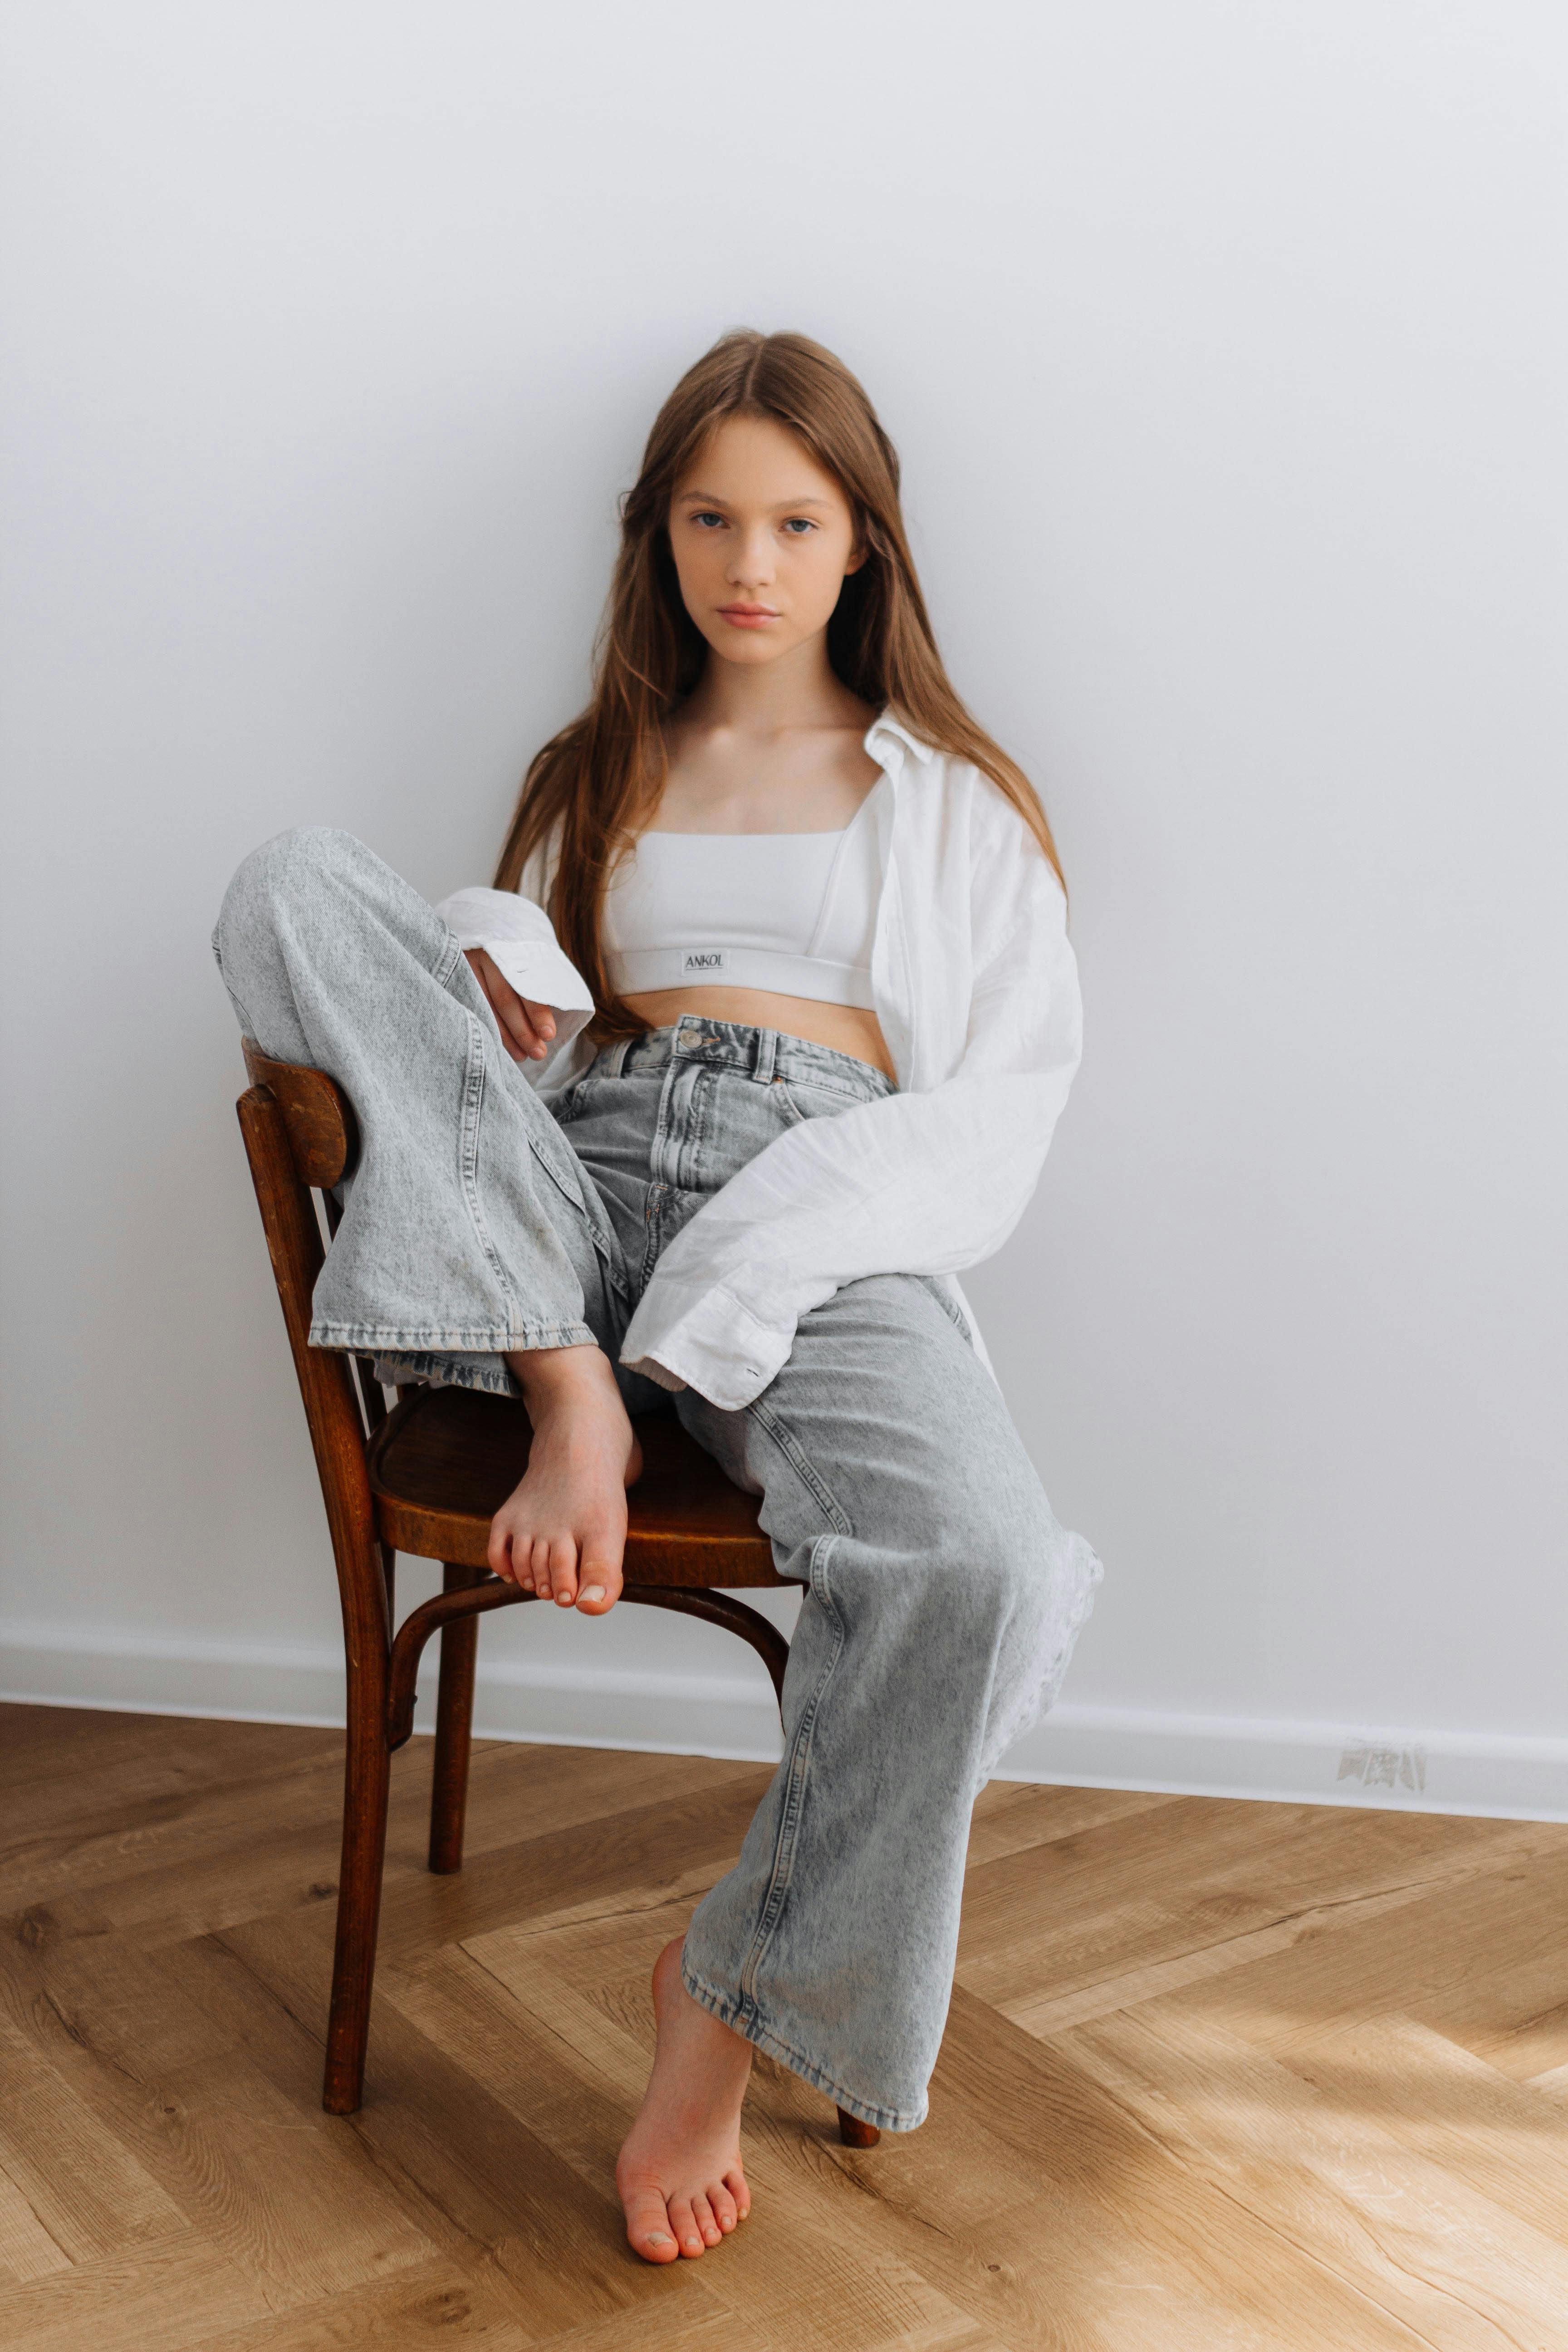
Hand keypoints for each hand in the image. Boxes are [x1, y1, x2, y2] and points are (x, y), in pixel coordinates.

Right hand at [464, 948, 557, 1062]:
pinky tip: (496, 1044)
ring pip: (486, 1006)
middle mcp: (488, 954)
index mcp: (513, 947)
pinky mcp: (456, 973)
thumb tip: (550, 1022)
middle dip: (522, 1030)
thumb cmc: (516, 947)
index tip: (548, 1034)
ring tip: (522, 1056)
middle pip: (505, 999)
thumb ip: (538, 979)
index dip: (537, 1012)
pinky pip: (471, 1005)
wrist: (483, 923)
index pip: (526, 984)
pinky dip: (485, 1026)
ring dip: (505, 1036)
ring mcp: (468, 963)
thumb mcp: (530, 954)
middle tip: (538, 1053)